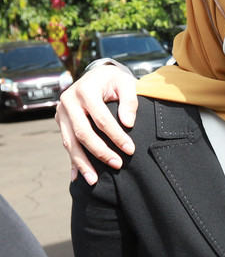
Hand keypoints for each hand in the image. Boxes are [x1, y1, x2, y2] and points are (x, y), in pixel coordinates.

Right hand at [56, 66, 138, 184]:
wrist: (96, 75)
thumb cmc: (114, 81)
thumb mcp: (125, 83)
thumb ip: (129, 101)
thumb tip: (128, 123)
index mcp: (85, 90)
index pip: (101, 119)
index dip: (116, 136)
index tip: (130, 149)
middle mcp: (69, 101)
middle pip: (83, 133)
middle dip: (100, 152)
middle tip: (117, 165)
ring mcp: (61, 112)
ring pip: (70, 142)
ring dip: (83, 163)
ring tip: (94, 181)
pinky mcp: (60, 121)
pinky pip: (66, 144)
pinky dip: (72, 161)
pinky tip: (77, 177)